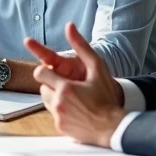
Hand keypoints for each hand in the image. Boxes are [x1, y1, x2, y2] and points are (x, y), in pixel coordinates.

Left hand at [25, 23, 125, 146]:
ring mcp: (58, 117)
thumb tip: (69, 26)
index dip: (48, 71)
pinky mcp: (60, 128)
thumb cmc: (107, 98)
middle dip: (52, 84)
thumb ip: (81, 46)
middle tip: (70, 86)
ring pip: (46, 101)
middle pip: (42, 87)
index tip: (57, 73)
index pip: (40, 73)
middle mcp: (58, 103)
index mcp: (65, 88)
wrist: (115, 127)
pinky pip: (53, 115)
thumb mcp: (98, 69)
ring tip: (74, 98)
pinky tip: (76, 110)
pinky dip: (61, 111)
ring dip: (55, 97)